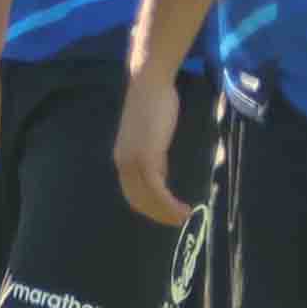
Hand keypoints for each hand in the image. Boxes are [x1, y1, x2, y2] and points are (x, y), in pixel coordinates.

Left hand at [111, 77, 183, 226]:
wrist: (150, 85)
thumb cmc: (155, 104)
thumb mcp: (153, 137)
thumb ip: (155, 157)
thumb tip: (161, 177)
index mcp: (122, 159)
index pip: (132, 193)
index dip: (149, 208)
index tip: (166, 214)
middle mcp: (123, 164)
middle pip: (138, 200)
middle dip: (158, 215)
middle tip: (177, 222)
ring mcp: (133, 162)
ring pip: (148, 199)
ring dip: (166, 213)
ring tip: (184, 218)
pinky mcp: (146, 158)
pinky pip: (157, 189)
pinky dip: (169, 203)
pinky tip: (183, 207)